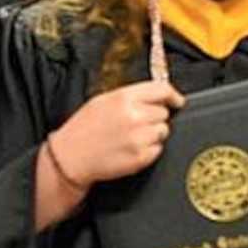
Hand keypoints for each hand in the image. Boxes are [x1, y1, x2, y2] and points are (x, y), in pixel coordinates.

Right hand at [50, 80, 184, 189]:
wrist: (70, 158)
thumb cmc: (83, 129)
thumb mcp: (103, 100)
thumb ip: (131, 96)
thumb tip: (157, 95)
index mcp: (124, 98)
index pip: (162, 90)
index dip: (173, 95)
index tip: (177, 100)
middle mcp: (134, 116)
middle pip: (164, 112)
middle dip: (154, 116)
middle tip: (136, 123)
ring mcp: (139, 138)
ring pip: (163, 131)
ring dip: (153, 133)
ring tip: (131, 136)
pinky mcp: (141, 157)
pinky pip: (158, 149)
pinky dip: (149, 149)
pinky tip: (130, 148)